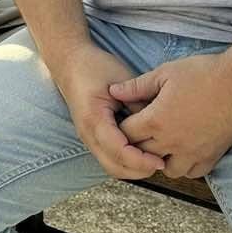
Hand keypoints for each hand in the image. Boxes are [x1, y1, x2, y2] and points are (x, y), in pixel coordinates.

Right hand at [50, 43, 165, 180]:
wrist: (70, 62)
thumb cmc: (96, 67)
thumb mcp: (122, 80)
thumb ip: (139, 104)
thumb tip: (160, 126)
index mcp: (94, 119)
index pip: (118, 151)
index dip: (141, 160)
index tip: (161, 160)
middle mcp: (87, 134)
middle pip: (113, 167)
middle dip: (138, 170)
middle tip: (161, 163)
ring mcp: (87, 138)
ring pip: (110, 167)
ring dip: (132, 169)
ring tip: (154, 160)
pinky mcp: (92, 137)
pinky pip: (108, 158)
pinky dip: (125, 162)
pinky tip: (142, 153)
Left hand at [112, 53, 231, 178]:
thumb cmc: (203, 73)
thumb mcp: (165, 73)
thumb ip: (137, 86)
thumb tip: (114, 91)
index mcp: (156, 121)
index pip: (126, 133)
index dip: (122, 125)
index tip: (127, 116)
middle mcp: (172, 143)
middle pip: (142, 153)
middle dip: (137, 142)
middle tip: (141, 129)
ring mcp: (192, 153)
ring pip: (166, 169)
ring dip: (160, 158)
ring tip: (163, 141)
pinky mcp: (211, 157)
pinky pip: (191, 172)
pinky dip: (185, 165)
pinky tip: (184, 148)